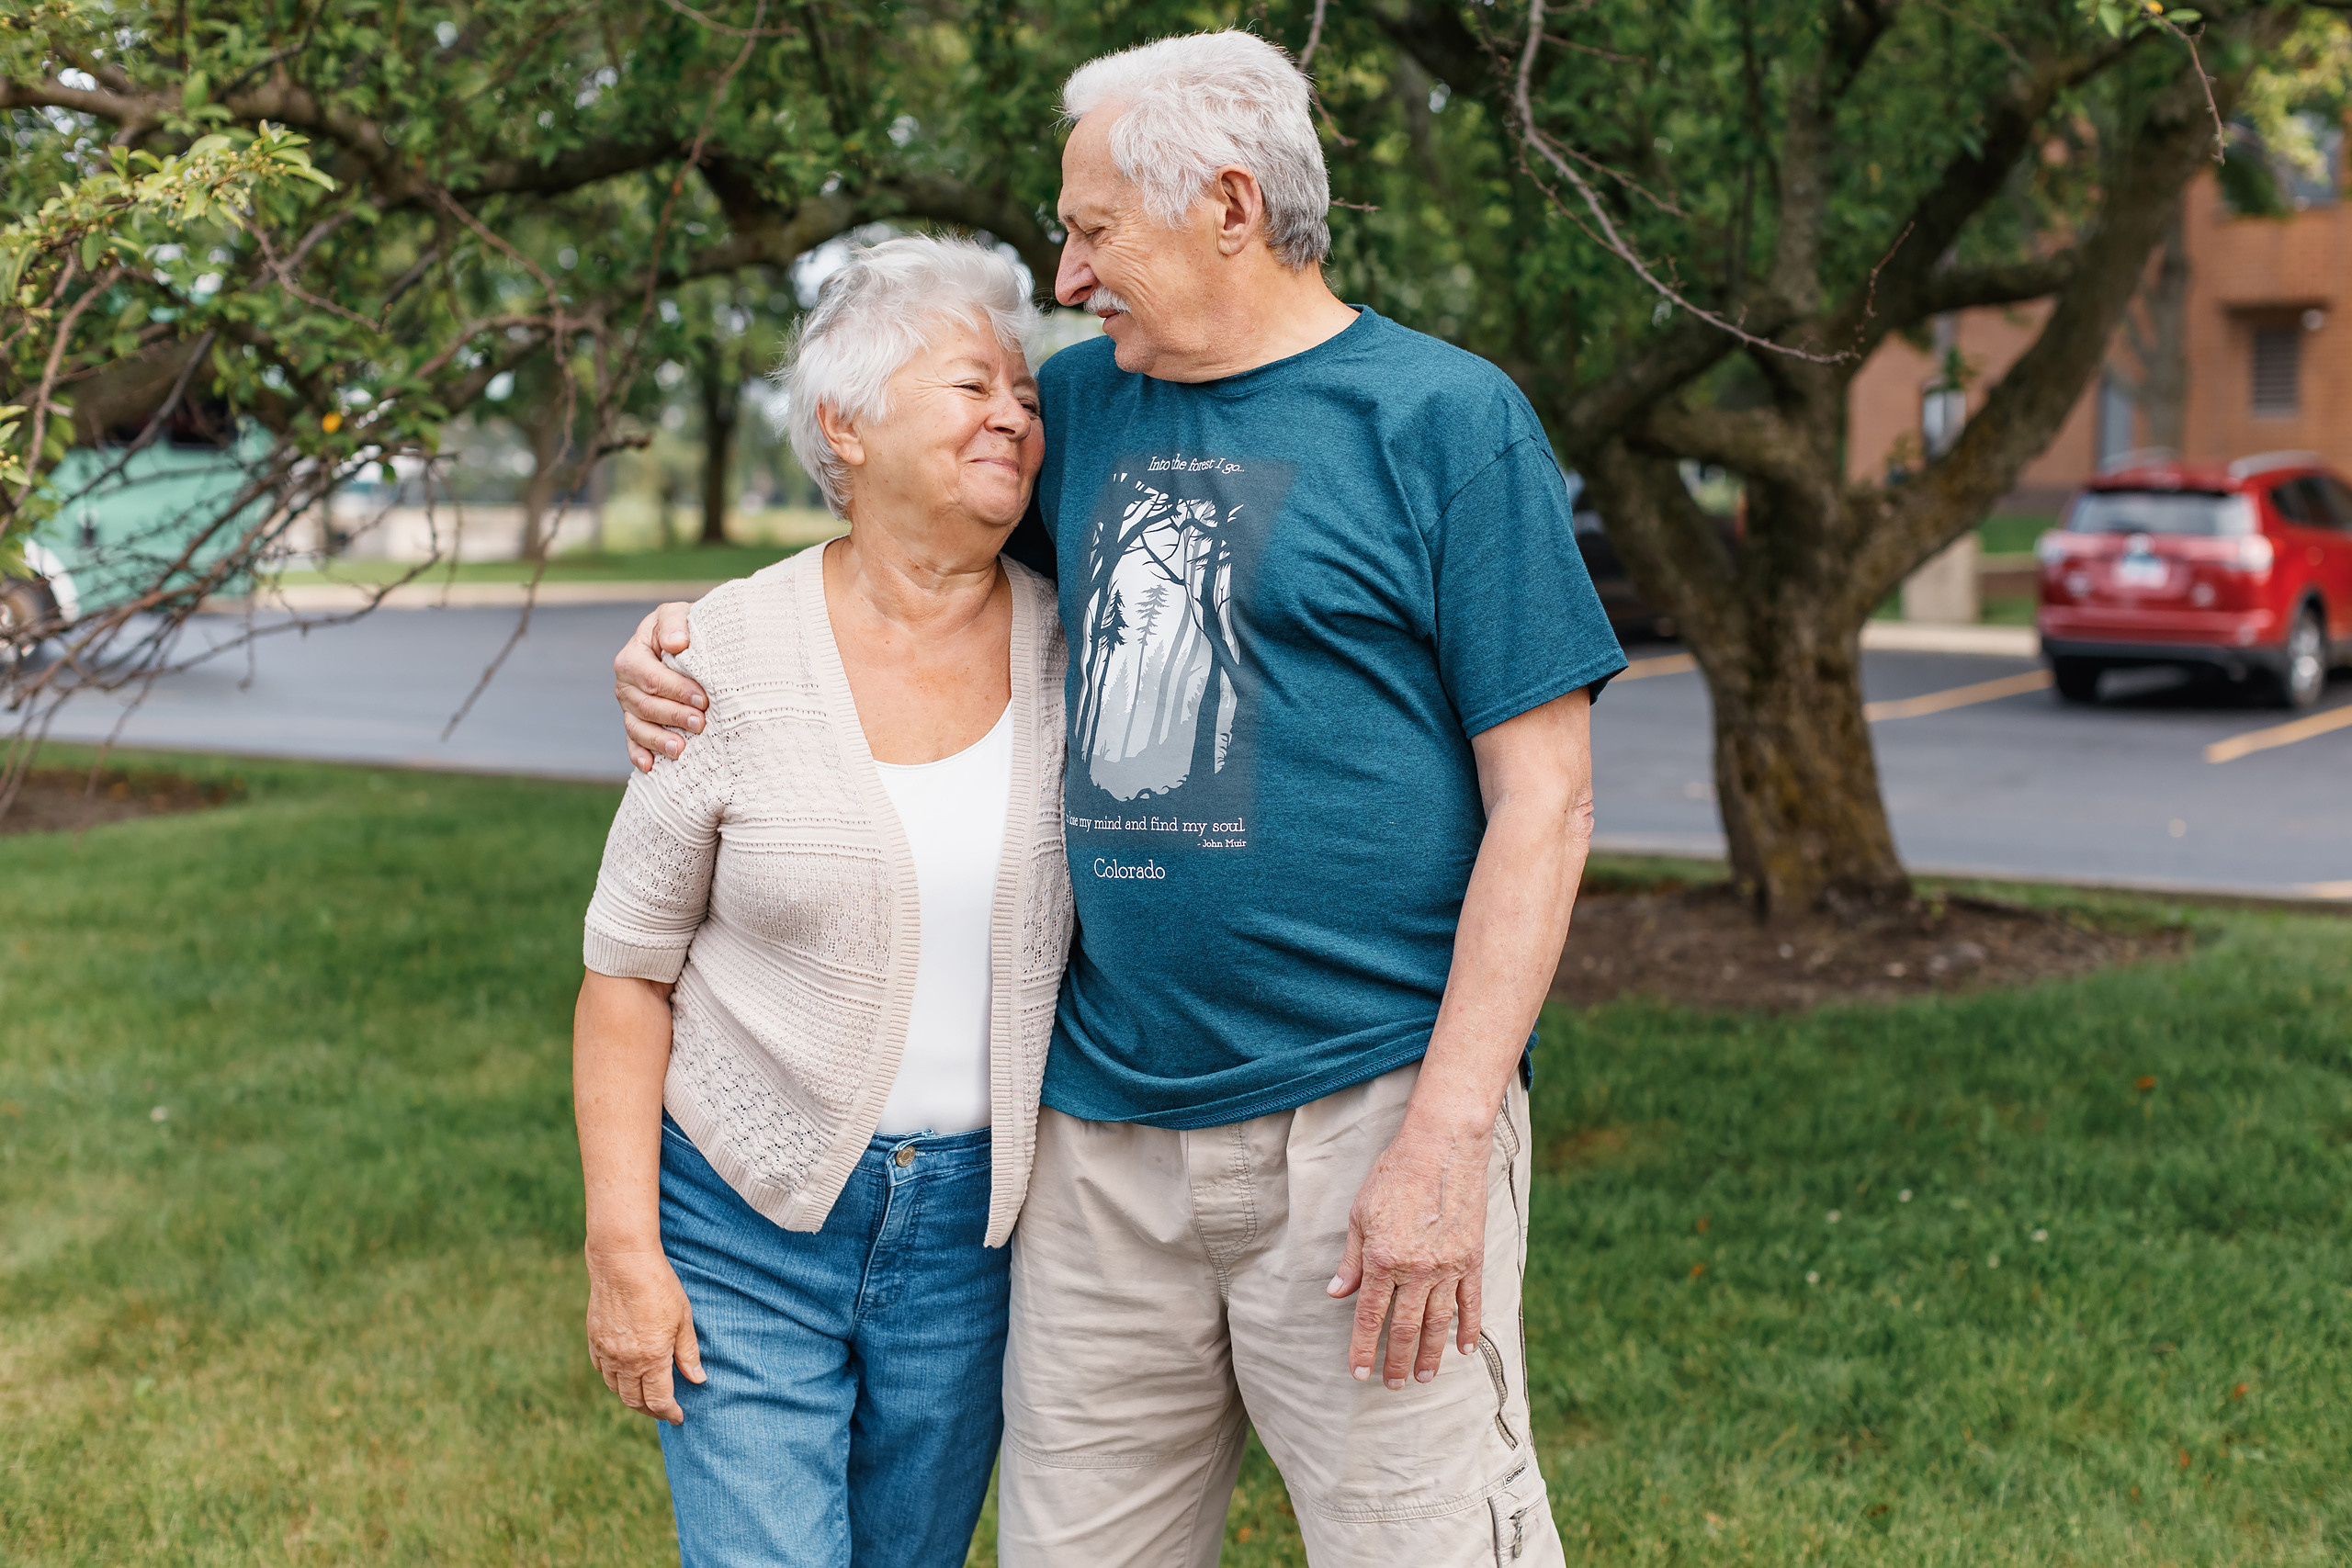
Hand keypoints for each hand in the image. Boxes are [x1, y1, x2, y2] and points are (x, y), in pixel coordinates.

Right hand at [584, 1243, 705, 1423]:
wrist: (622, 1262)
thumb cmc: (658, 1287)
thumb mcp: (683, 1318)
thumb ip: (688, 1353)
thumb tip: (697, 1379)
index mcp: (651, 1358)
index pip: (659, 1400)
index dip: (669, 1413)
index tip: (678, 1417)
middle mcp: (625, 1361)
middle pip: (634, 1400)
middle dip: (650, 1410)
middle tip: (663, 1410)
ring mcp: (606, 1352)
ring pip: (615, 1388)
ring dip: (630, 1396)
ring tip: (644, 1394)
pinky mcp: (594, 1340)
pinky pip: (602, 1370)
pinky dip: (613, 1378)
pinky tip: (623, 1373)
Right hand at [616, 602, 705, 771]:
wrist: (683, 643)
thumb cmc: (681, 628)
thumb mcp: (676, 614)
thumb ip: (674, 622)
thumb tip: (677, 643)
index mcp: (632, 657)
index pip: (651, 678)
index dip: (676, 690)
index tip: (703, 699)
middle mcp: (625, 684)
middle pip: (646, 705)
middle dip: (674, 716)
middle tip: (701, 724)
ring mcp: (628, 706)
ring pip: (637, 727)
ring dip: (658, 740)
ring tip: (681, 749)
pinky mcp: (635, 723)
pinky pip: (632, 742)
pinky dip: (639, 755)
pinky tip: (651, 767)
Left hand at [1327, 1115, 1492, 1389]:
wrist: (1442, 1148)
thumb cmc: (1394, 1175)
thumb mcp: (1360, 1213)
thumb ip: (1351, 1259)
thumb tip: (1336, 1293)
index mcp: (1383, 1259)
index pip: (1370, 1316)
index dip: (1363, 1348)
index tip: (1359, 1373)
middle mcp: (1416, 1270)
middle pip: (1404, 1328)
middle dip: (1396, 1361)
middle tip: (1392, 1385)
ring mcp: (1448, 1267)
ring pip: (1437, 1323)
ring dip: (1430, 1355)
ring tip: (1424, 1377)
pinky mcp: (1472, 1259)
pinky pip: (1470, 1303)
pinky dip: (1468, 1329)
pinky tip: (1463, 1349)